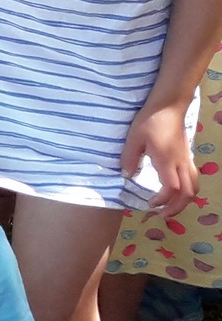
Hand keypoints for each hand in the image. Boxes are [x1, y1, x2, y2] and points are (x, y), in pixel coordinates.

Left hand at [123, 100, 196, 214]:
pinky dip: (187, 190)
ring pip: (194, 187)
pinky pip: (193, 179)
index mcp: (167, 161)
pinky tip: (175, 190)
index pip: (172, 189)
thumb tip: (126, 177)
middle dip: (176, 208)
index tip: (150, 204)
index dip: (162, 201)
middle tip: (161, 214)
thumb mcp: (134, 138)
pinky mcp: (187, 157)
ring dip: (184, 201)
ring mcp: (186, 160)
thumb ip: (129, 158)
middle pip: (188, 194)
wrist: (168, 106)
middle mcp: (180, 164)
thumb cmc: (150, 120)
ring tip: (169, 207)